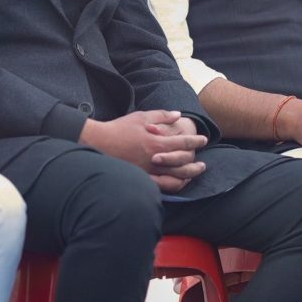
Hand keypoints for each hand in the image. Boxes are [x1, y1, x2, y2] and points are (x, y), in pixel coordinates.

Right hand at [80, 110, 207, 192]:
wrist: (98, 143)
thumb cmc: (120, 128)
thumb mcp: (142, 116)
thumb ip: (162, 115)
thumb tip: (178, 115)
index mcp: (156, 142)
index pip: (183, 143)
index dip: (195, 141)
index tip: (204, 139)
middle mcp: (155, 159)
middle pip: (183, 165)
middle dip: (195, 165)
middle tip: (203, 165)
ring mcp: (148, 171)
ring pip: (174, 179)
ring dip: (187, 177)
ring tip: (192, 176)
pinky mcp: (140, 178)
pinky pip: (161, 186)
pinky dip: (172, 186)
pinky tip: (176, 183)